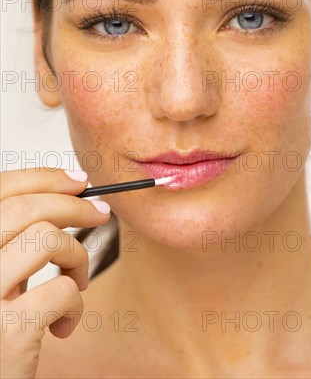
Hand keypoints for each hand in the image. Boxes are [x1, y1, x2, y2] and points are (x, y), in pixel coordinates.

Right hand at [0, 167, 110, 378]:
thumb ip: (11, 242)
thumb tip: (65, 196)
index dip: (43, 179)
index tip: (78, 182)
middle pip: (25, 208)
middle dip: (74, 206)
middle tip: (100, 213)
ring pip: (47, 240)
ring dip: (76, 257)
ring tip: (75, 282)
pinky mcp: (7, 332)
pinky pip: (61, 291)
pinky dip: (74, 305)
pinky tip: (63, 325)